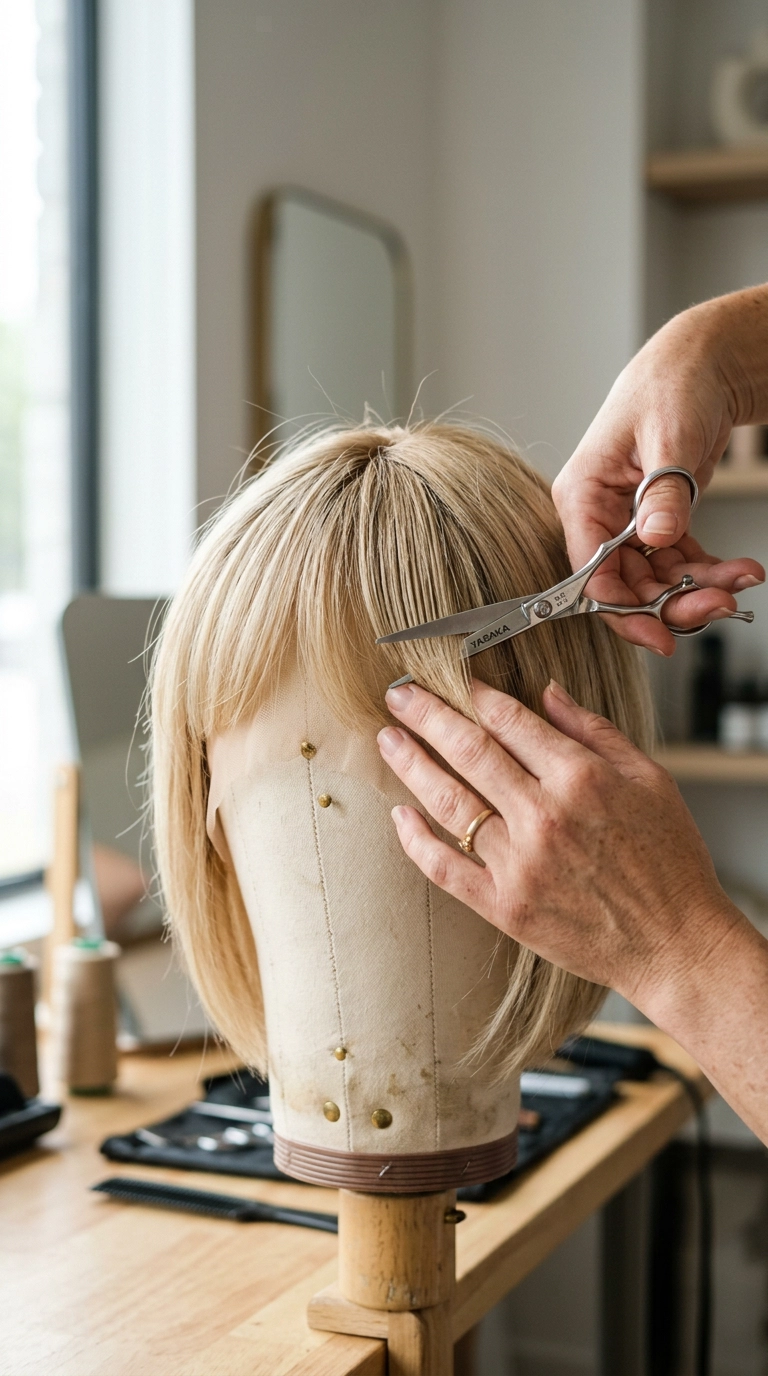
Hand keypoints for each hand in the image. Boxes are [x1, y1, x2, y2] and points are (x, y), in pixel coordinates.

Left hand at [377, 678, 746, 1012]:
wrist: (676, 944)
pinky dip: (416, 840)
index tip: (453, 680)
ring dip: (411, 764)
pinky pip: (445, 867)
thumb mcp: (650, 779)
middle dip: (426, 715)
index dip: (474, 694)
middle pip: (469, 751)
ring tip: (388, 740)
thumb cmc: (670, 862)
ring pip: (449, 802)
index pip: (510, 721)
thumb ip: (594, 731)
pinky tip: (399, 815)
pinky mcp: (504, 906)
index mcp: (581, 778)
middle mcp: (544, 816)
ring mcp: (519, 864)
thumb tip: (548, 691)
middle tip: (399, 694)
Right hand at [552, 292, 765, 653]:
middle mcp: (599, 514)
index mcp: (583, 495)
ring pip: (655, 580)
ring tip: (741, 582)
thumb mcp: (668, 436)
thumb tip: (654, 539)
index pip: (590, 570)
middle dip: (672, 603)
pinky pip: (678, 562)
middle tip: (720, 606)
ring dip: (698, 590)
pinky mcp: (658, 520)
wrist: (702, 362)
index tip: (660, 634)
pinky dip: (709, 572)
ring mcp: (628, 521)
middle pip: (625, 584)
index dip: (622, 609)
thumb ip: (662, 492)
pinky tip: (740, 570)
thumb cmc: (671, 384)